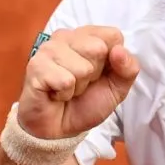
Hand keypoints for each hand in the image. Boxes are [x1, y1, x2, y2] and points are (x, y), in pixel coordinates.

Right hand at [17, 26, 139, 139]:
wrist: (60, 129)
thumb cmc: (87, 103)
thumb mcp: (118, 88)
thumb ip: (128, 69)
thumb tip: (119, 50)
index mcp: (87, 36)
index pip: (113, 35)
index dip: (113, 60)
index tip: (100, 74)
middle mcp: (66, 36)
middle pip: (98, 48)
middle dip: (94, 74)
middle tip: (81, 83)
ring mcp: (48, 49)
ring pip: (82, 67)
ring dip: (78, 86)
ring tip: (68, 89)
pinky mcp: (36, 65)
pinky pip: (65, 80)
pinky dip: (65, 94)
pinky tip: (55, 93)